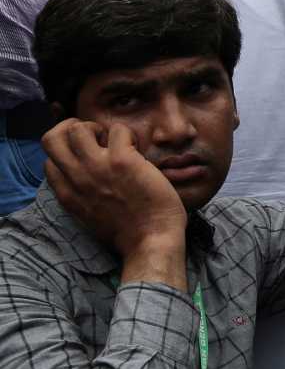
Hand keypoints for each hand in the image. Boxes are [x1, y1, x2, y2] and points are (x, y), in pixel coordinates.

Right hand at [42, 120, 187, 287]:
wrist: (150, 240)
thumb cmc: (128, 231)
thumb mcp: (90, 217)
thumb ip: (82, 196)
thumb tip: (86, 178)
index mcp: (68, 195)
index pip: (49, 162)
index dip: (67, 152)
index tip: (88, 155)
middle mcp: (77, 179)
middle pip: (52, 139)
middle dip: (73, 129)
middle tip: (96, 138)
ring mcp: (98, 168)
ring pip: (78, 128)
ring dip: (99, 128)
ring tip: (116, 142)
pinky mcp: (123, 161)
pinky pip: (118, 130)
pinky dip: (128, 134)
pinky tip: (138, 150)